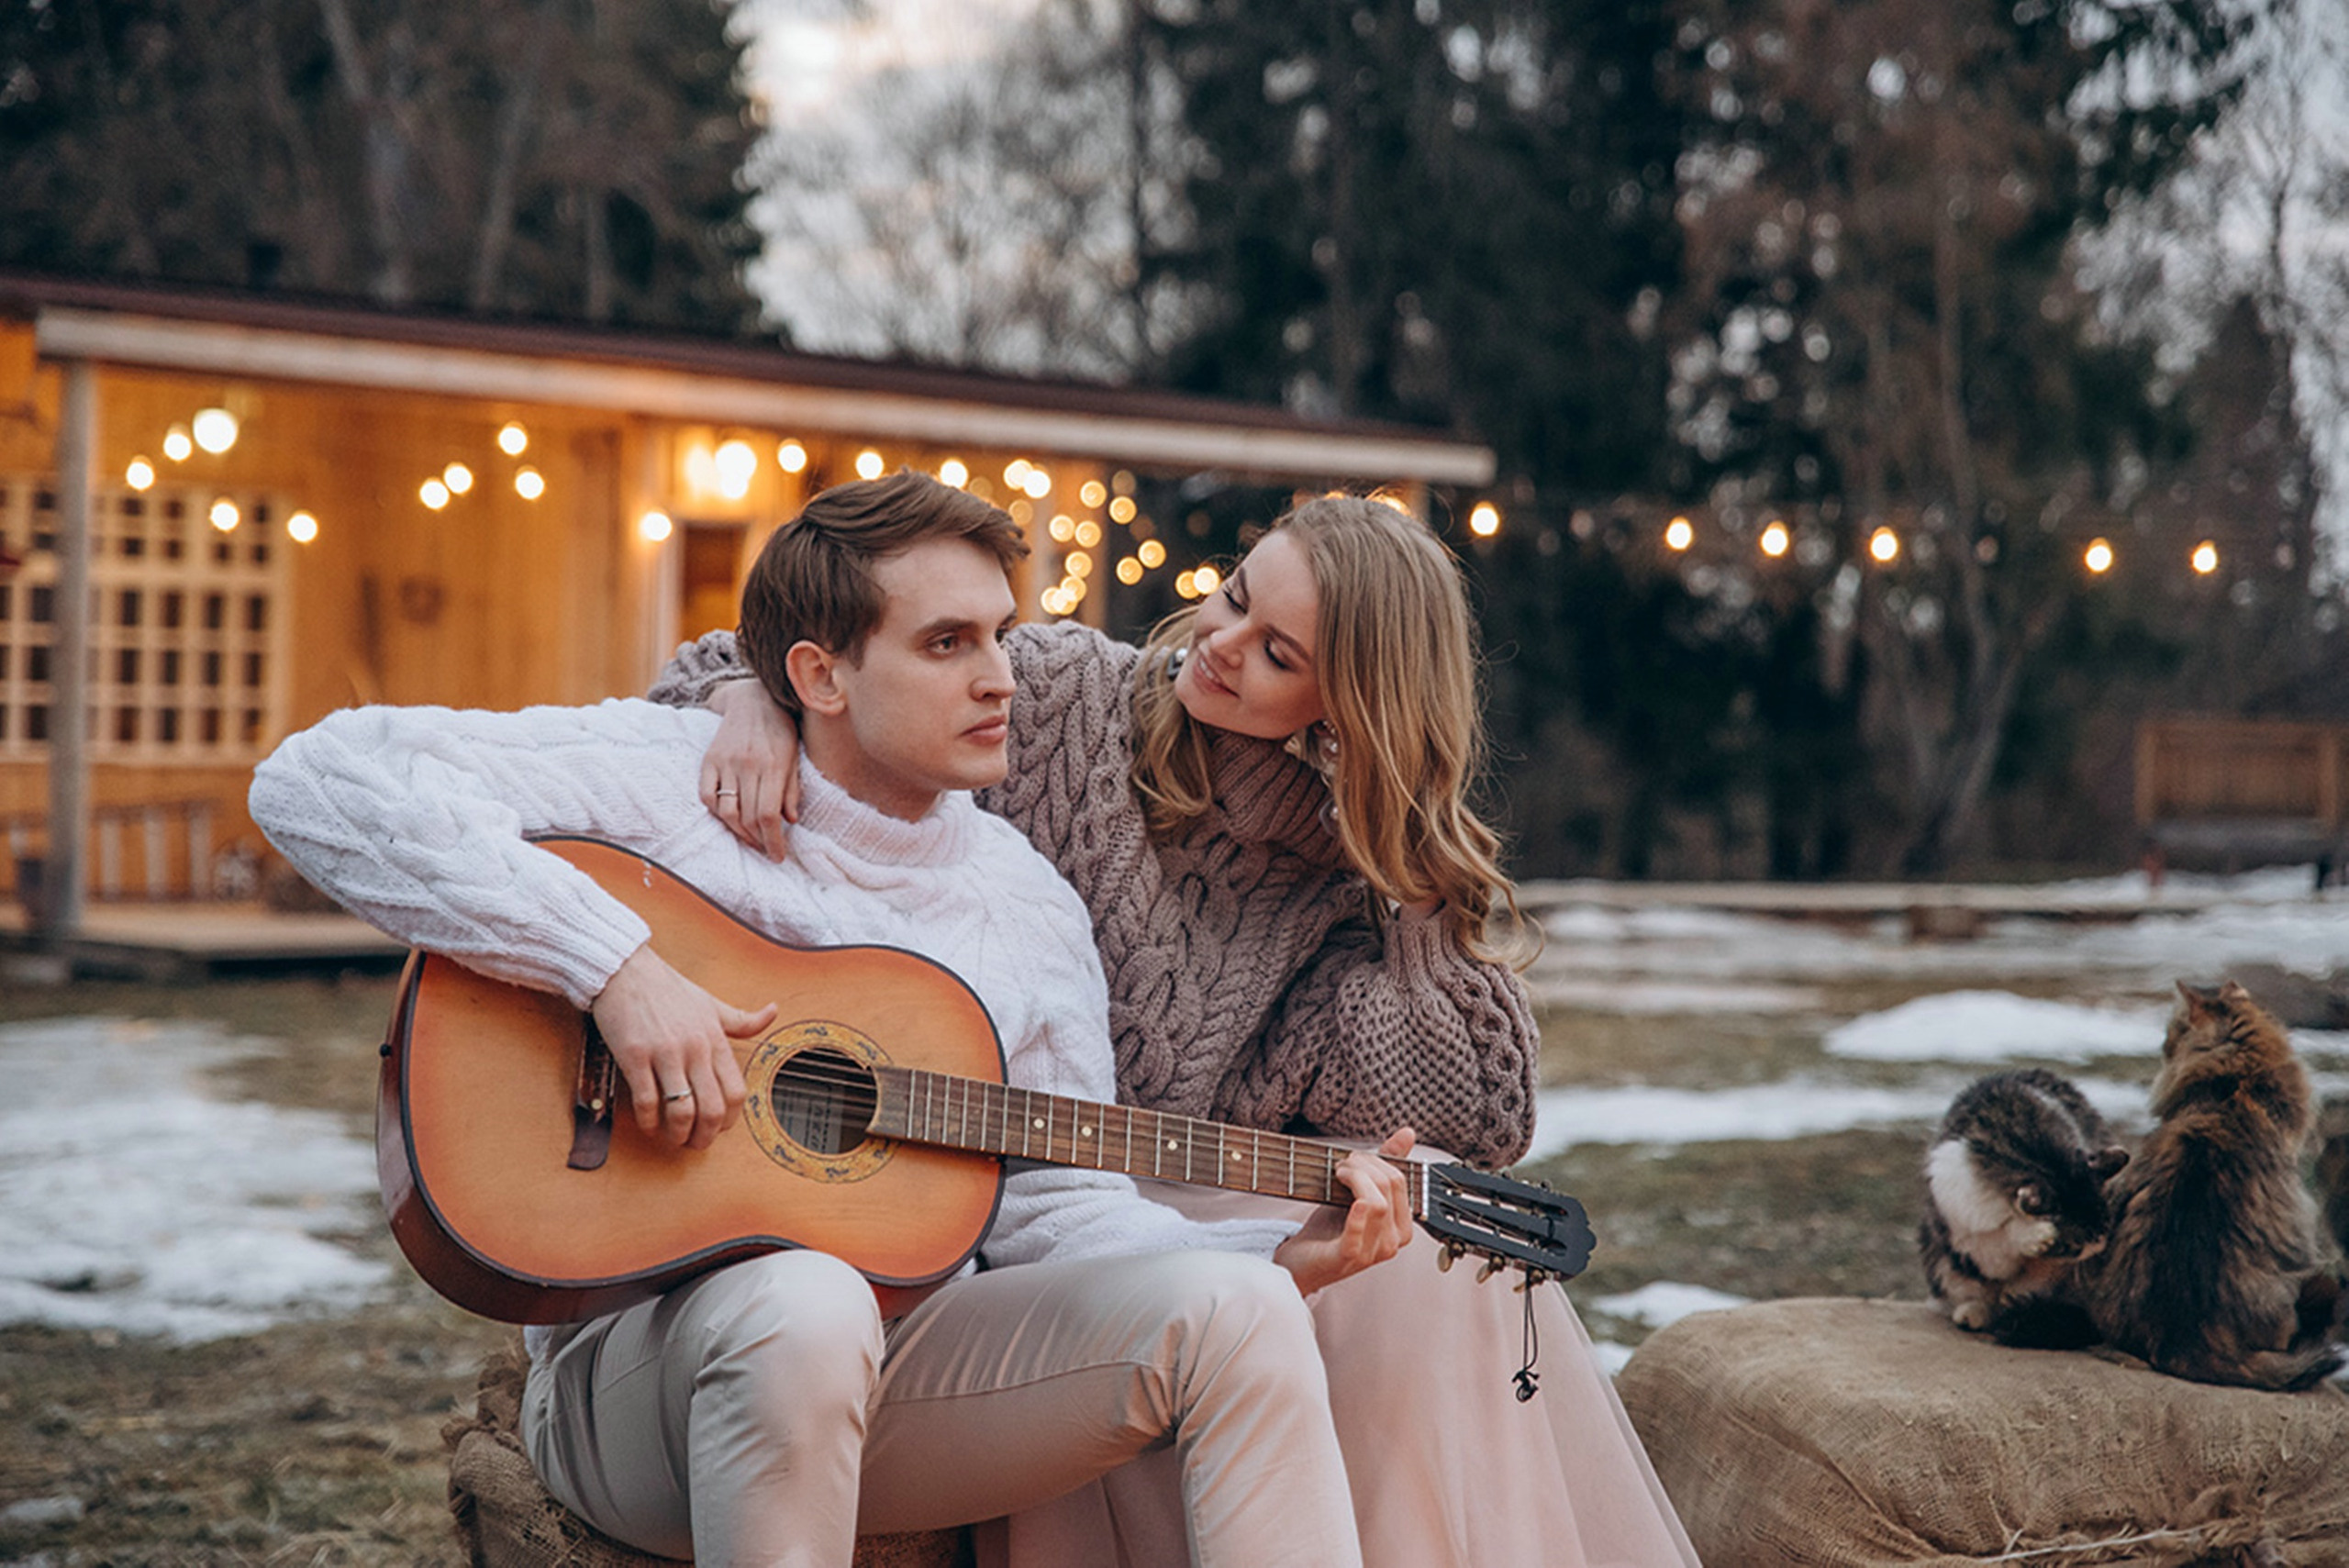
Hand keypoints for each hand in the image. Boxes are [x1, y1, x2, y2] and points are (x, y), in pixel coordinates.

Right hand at [590, 944, 775, 1150]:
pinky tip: (648, 1125)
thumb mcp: (711, 1002)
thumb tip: (774, 1012)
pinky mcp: (635, 1056)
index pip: (736, 1092)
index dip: (729, 1120)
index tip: (718, 1128)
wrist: (624, 970)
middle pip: (712, 1108)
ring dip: (678, 1134)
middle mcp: (695, 1048)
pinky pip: (647, 1101)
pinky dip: (649, 1121)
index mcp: (715, 1039)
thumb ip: (741, 1018)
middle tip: (695, 1144)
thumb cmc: (667, 988)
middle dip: (705, 1137)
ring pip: (682, 1110)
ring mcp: (666, 1053)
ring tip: (672, 1138)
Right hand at [702, 678, 802, 860]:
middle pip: (747, 817)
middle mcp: (746, 765)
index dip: (773, 841)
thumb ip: (792, 789)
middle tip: (766, 848)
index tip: (778, 856)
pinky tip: (730, 818)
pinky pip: (707, 796)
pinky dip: (717, 813)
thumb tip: (791, 821)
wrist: (752, 699)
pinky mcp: (708, 760)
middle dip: (758, 840)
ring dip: (738, 832)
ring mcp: (724, 762)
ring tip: (751, 838)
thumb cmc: (780, 730)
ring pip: (726, 811)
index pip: (768, 815)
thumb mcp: (794, 757)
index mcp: (772, 765)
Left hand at [1273, 1127, 1416, 1295]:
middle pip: (1389, 1187)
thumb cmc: (1331, 1228)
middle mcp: (1393, 1242)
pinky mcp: (1349, 1257)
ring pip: (1376, 1203)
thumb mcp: (1360, 1194)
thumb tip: (1408, 1133)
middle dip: (1363, 1165)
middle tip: (1342, 1164)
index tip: (1353, 1159)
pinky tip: (1350, 1200)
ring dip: (1354, 1178)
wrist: (1302, 1261)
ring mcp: (1373, 1252)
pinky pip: (1359, 1231)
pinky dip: (1356, 1213)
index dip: (1376, 1161)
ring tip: (1337, 1174)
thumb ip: (1384, 1166)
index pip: (1401, 1181)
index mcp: (1402, 1227)